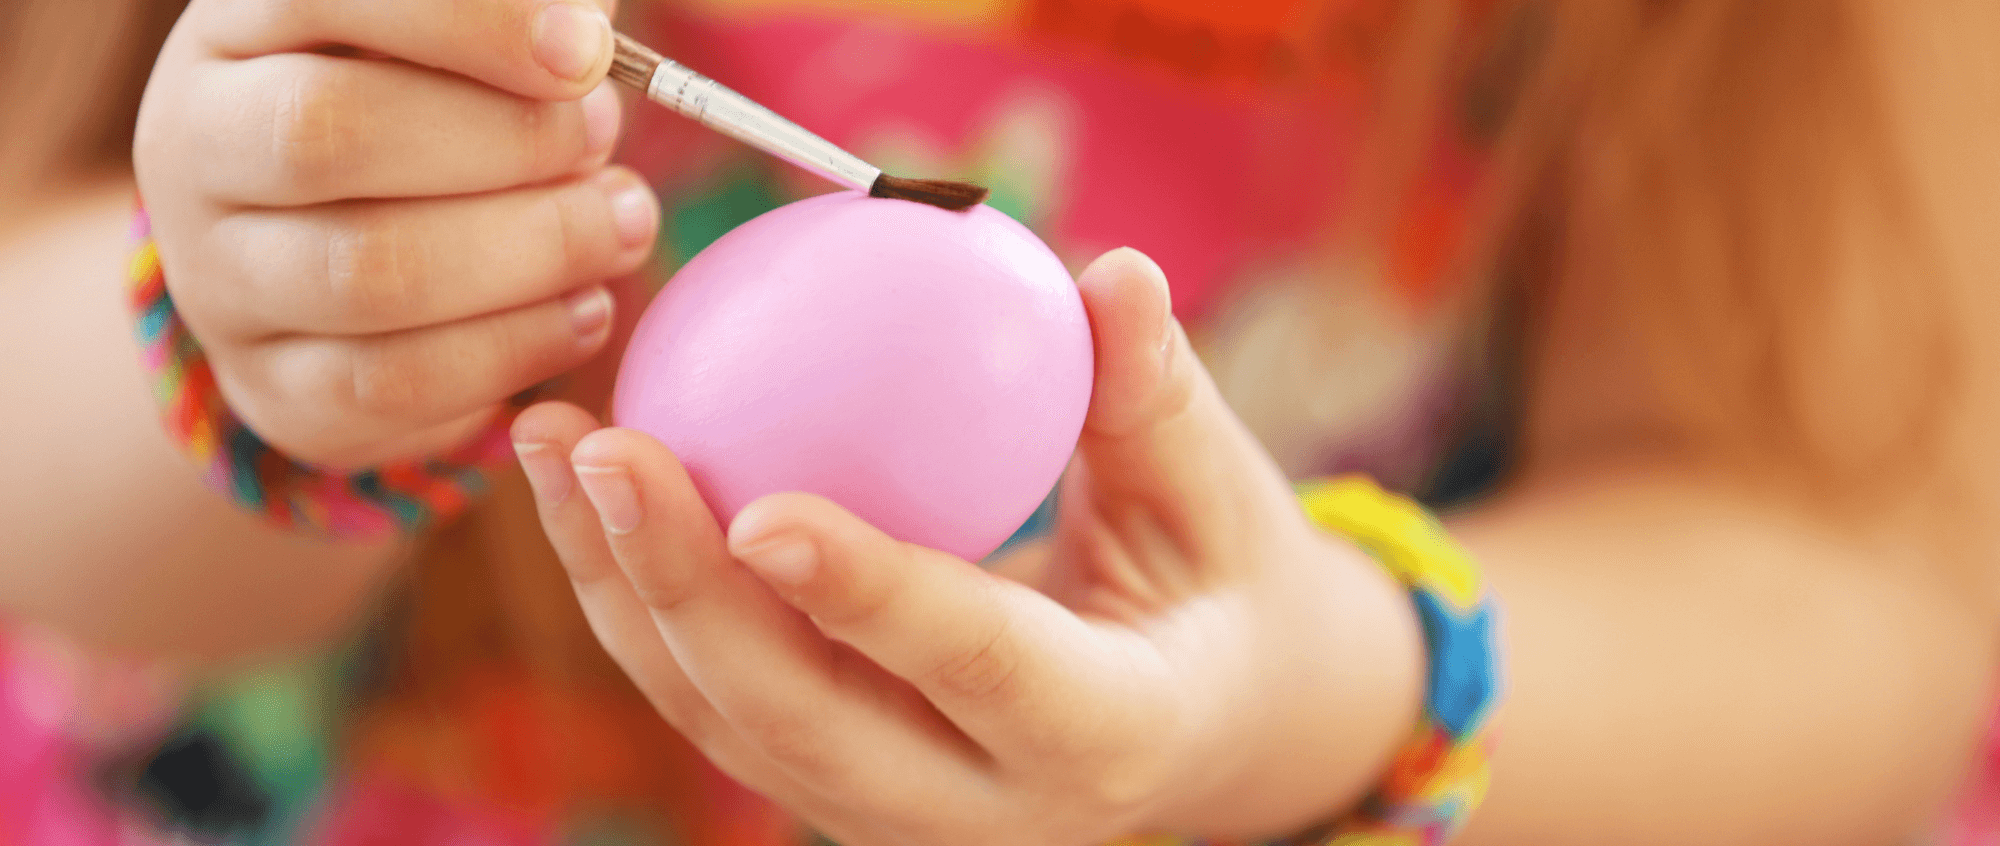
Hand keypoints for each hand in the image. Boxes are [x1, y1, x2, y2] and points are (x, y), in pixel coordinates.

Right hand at [134, 0, 658, 468]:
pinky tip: (586, 310)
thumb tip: (584, 35)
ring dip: (529, 252)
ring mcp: (219, 276)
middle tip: (602, 145)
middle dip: (505, 143)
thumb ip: (520, 23)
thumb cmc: (434, 111)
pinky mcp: (272, 387)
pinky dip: (514, 349)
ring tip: (621, 226)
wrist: (352, 256)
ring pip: (365, 272)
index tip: (587, 51)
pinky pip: (390, 383)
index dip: (468, 22)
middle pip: (329, 132)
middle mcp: (196, 143)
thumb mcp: (466, 45)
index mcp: (240, 27)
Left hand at [512, 249, 1424, 844]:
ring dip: (624, 586)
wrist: (1194, 721)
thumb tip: (1113, 271)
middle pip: (806, 724)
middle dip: (685, 594)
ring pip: (729, 721)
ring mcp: (891, 813)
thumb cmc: (1215, 584)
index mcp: (1104, 739)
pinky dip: (640, 596)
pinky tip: (584, 487)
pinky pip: (713, 700)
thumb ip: (1155, 401)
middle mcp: (980, 812)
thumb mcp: (1218, 497)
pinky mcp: (829, 784)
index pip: (981, 669)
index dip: (871, 597)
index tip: (760, 510)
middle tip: (605, 448)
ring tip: (551, 443)